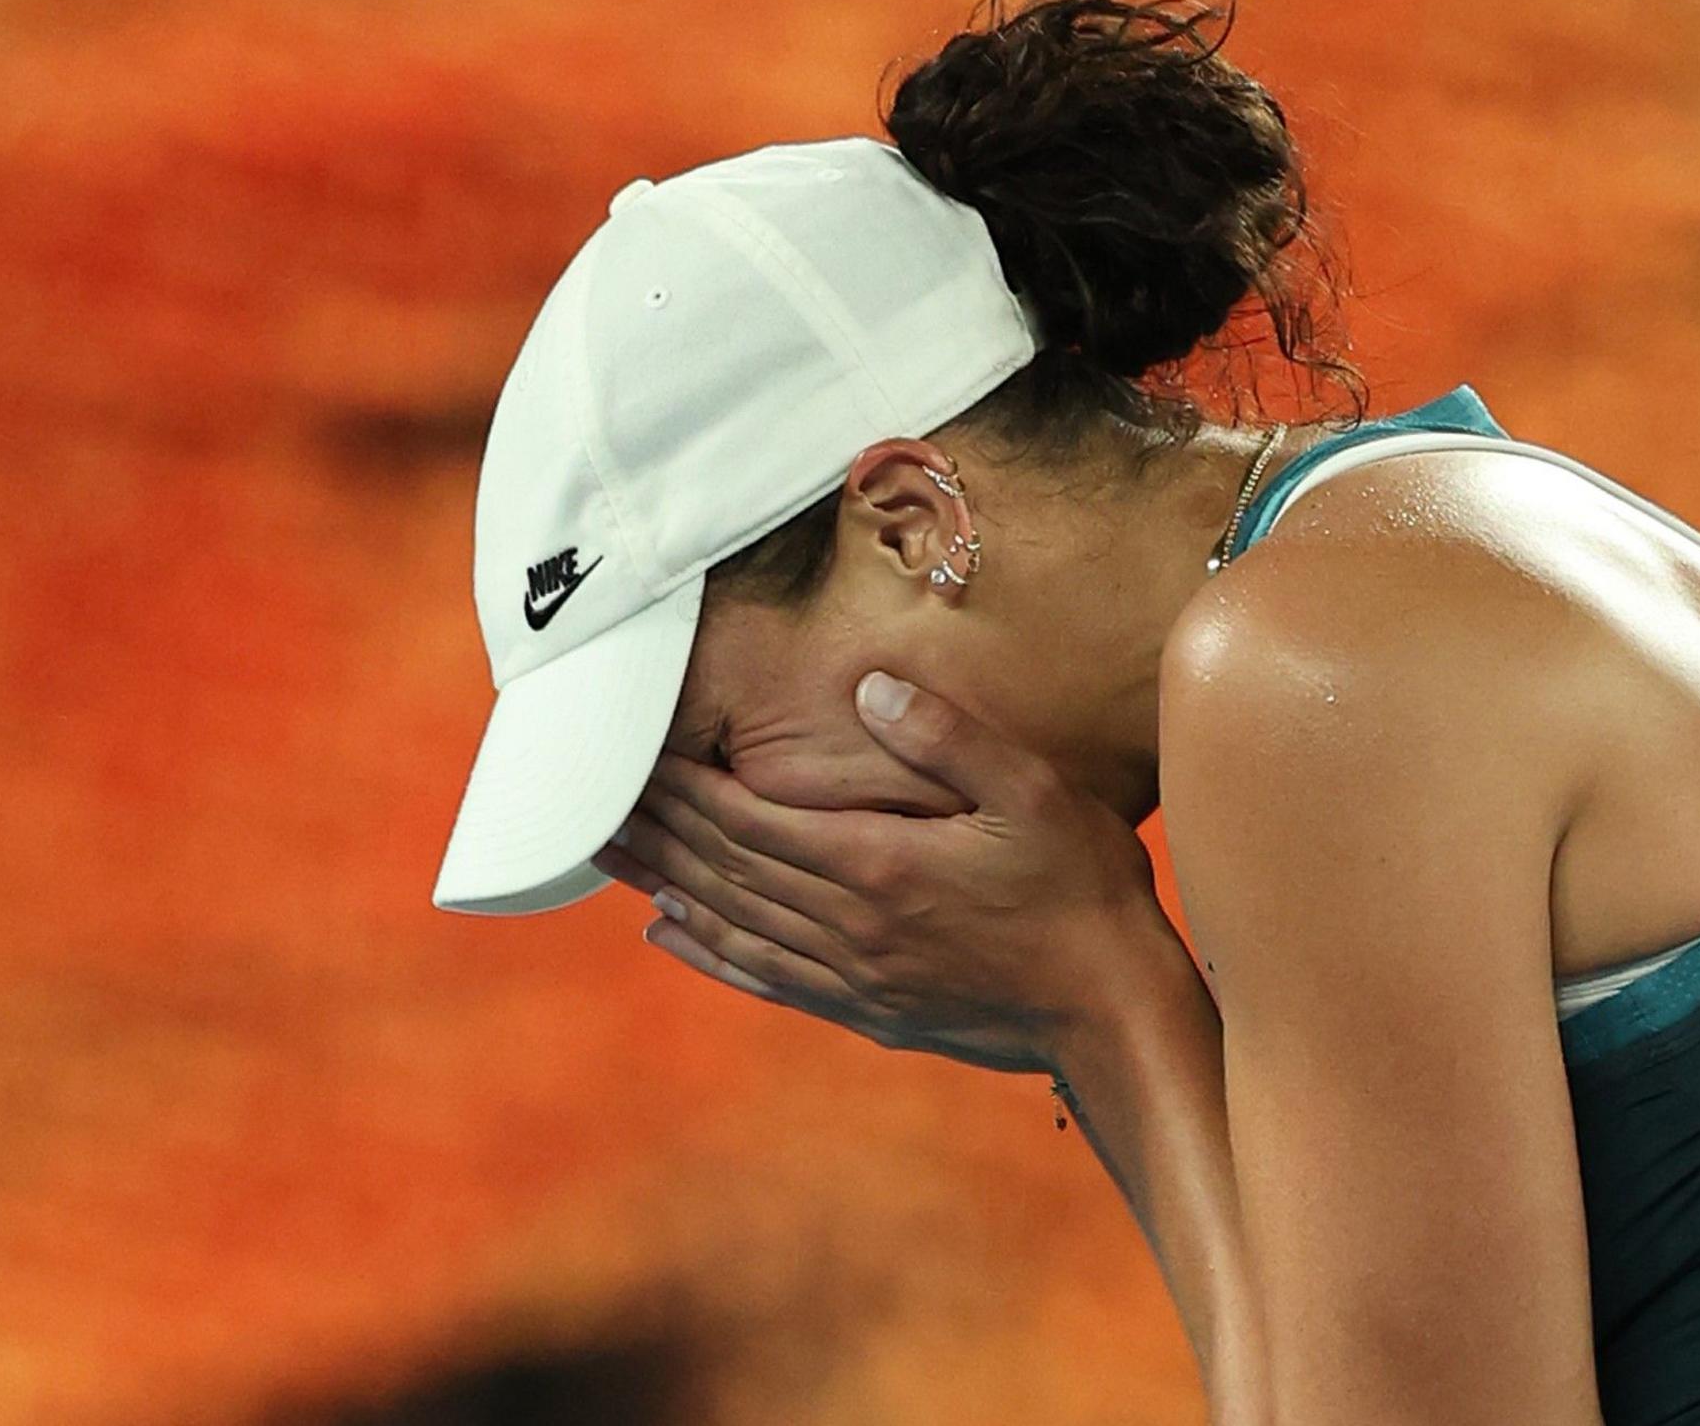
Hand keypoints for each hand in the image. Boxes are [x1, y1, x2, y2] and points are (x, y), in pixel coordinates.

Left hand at [593, 672, 1205, 1075]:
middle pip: (724, 870)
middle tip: (588, 798)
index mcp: (877, 866)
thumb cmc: (1084, 892)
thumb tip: (867, 687)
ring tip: (607, 853)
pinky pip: (765, 978)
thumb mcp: (1032, 793)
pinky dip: (708, 953)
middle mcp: (849, 925)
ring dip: (663, 884)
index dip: (685, 787)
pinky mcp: (869, 1010)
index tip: (632, 755)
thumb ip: (946, 738)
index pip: (749, 820)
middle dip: (655, 829)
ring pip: (732, 923)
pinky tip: (672, 935)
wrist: (1111, 1012)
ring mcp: (855, 976)